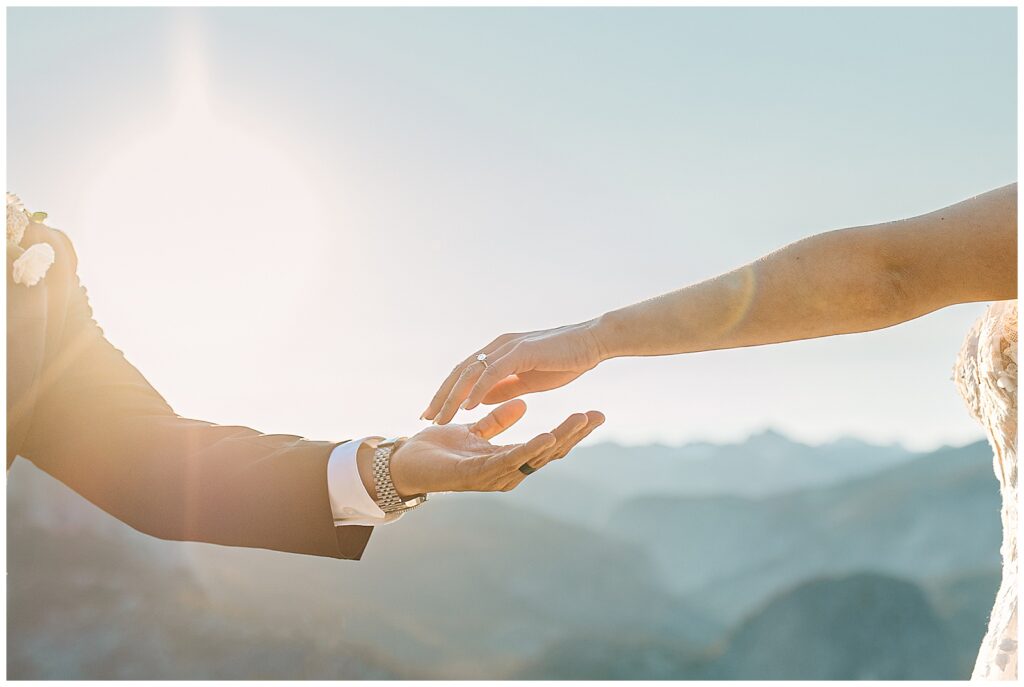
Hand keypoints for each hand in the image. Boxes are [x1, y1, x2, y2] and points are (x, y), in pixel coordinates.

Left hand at [389, 399, 603, 495]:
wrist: (405, 465)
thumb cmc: (436, 450)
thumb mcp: (474, 430)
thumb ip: (497, 420)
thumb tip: (522, 404)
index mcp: (508, 460)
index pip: (547, 445)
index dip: (570, 430)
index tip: (593, 412)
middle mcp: (507, 471)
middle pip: (550, 453)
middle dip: (575, 435)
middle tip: (599, 415)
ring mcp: (495, 476)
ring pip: (535, 456)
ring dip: (560, 439)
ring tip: (580, 422)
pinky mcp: (479, 474)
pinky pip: (510, 460)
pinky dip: (530, 448)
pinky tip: (546, 435)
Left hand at [422, 321, 605, 424]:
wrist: (593, 342)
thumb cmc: (565, 360)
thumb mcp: (527, 379)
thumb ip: (503, 388)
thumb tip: (479, 399)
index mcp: (499, 351)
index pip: (465, 372)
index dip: (448, 393)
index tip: (435, 412)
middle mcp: (498, 346)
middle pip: (459, 371)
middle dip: (441, 396)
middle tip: (425, 417)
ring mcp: (508, 348)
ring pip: (471, 373)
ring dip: (453, 397)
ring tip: (440, 417)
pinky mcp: (521, 352)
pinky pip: (492, 373)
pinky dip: (477, 390)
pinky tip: (467, 408)